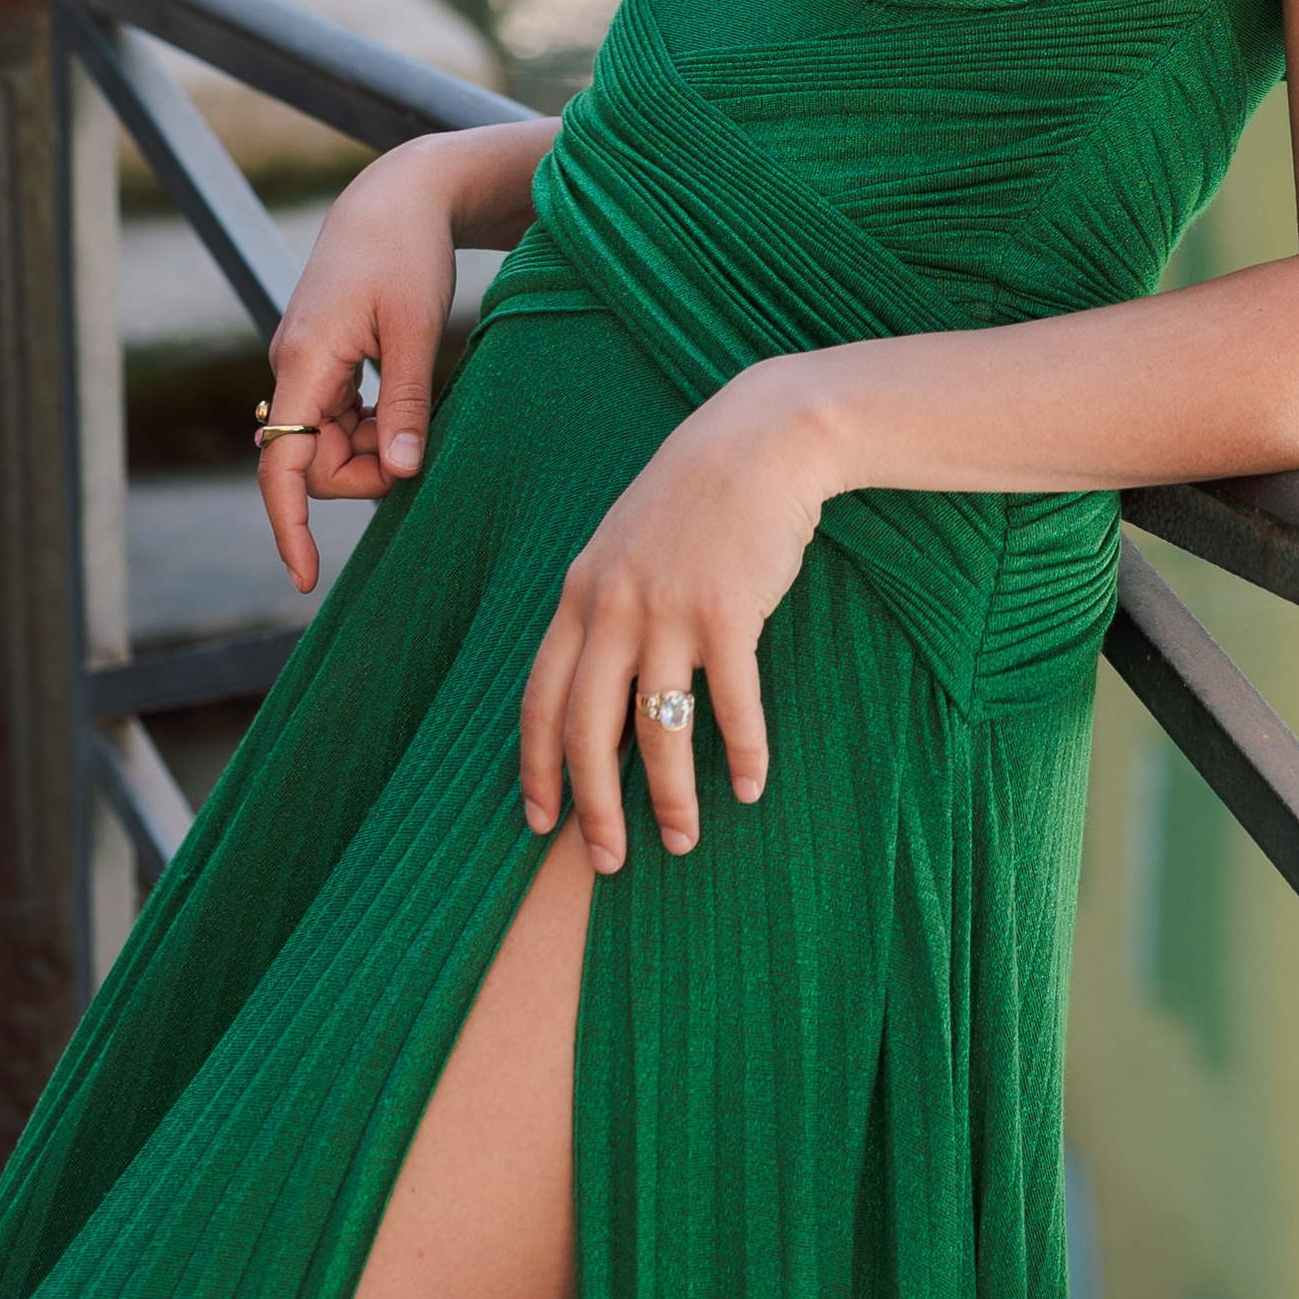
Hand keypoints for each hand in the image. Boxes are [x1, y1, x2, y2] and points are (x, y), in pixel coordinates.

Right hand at [256, 140, 466, 592]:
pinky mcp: (323, 355)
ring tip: (420, 412)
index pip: (281, 467)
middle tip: (422, 448)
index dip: (289, 528)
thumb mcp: (416, 328)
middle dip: (364, 472)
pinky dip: (371, 423)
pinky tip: (404, 401)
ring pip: (328, 440)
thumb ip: (405, 403)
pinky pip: (337, 415)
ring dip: (373, 446)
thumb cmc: (408, 251)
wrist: (398, 192)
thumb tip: (401, 473)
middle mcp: (292, 366)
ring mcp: (305, 361)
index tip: (305, 579)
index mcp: (304, 362)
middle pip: (313, 461)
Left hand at [518, 367, 831, 866]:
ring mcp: (669, 608)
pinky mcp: (727, 609)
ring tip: (682, 839)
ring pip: (658, 729)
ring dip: (670, 796)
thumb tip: (602, 691)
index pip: (541, 700)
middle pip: (588, 731)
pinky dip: (743, 750)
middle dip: (595, 806)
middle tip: (607, 859)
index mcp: (580, 594)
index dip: (538, 769)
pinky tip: (751, 784)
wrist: (760, 438)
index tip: (543, 823)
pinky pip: (731, 702)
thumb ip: (604, 609)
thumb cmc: (695, 496)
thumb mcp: (624, 545)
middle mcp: (613, 607)